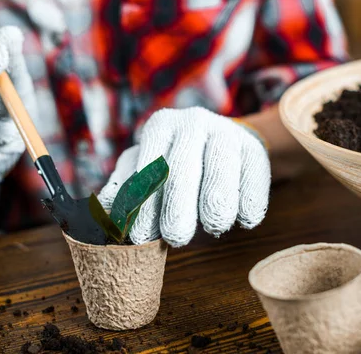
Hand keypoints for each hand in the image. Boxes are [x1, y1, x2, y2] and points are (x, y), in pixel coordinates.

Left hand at [98, 107, 270, 246]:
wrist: (224, 147)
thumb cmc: (175, 166)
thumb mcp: (146, 170)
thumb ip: (126, 189)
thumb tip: (105, 209)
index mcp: (161, 127)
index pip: (148, 167)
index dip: (143, 203)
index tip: (140, 236)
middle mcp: (192, 123)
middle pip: (183, 167)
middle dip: (179, 205)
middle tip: (177, 238)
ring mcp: (226, 132)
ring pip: (220, 168)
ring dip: (217, 201)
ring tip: (215, 227)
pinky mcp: (255, 147)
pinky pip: (254, 174)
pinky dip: (251, 199)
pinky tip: (247, 220)